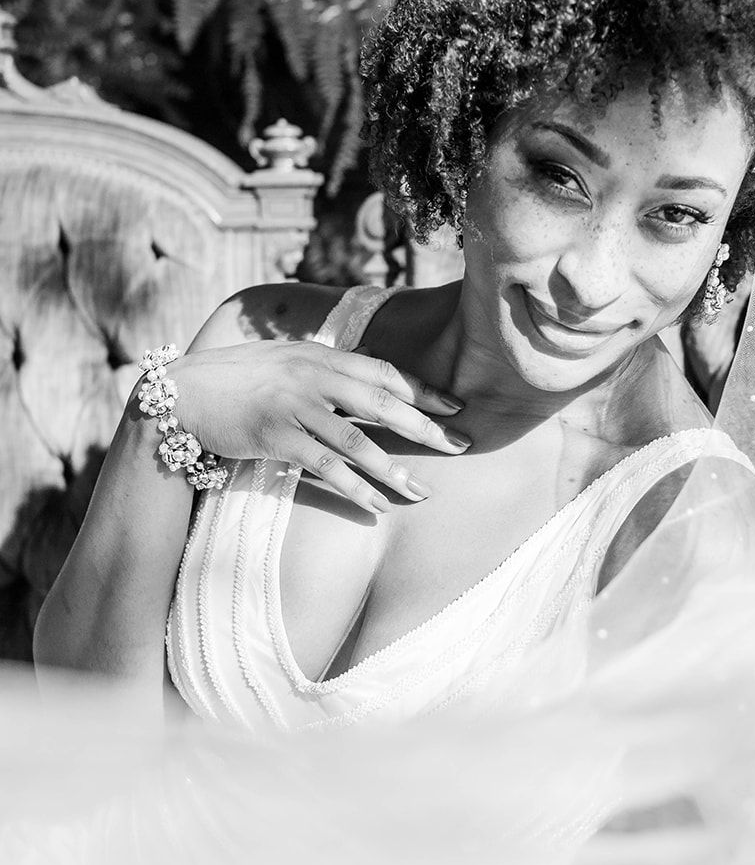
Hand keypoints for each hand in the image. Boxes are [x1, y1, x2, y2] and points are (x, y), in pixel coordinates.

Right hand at [166, 340, 467, 510]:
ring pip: (359, 441)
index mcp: (320, 356)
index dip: (423, 390)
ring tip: (422, 491)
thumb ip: (324, 371)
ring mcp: (295, 407)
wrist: (184, 394)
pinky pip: (325, 467)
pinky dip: (355, 489)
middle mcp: (313, 378)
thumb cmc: (237, 379)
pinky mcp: (276, 437)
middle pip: (384, 404)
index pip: (385, 371)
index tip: (455, 407)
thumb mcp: (286, 362)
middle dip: (426, 428)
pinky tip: (377, 507)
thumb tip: (365, 385)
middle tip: (460, 448)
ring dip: (395, 469)